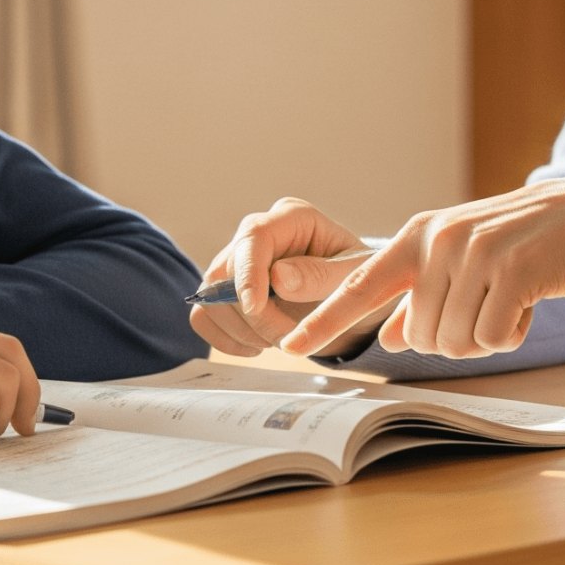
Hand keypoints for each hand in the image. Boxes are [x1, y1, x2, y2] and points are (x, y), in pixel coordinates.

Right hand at [189, 197, 388, 357]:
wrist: (355, 301)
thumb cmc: (361, 280)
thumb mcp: (357, 277)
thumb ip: (322, 275)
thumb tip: (278, 277)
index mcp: (293, 218)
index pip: (254, 237)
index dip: (248, 274)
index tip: (255, 308)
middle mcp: (259, 234)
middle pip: (227, 272)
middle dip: (255, 316)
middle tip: (289, 340)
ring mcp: (236, 262)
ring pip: (209, 298)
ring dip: (242, 331)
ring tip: (281, 341)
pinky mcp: (224, 290)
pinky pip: (203, 317)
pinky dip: (226, 340)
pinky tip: (257, 347)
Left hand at [281, 173, 564, 360]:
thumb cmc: (515, 243)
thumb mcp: (458, 260)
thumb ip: (418, 297)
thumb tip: (388, 337)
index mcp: (417, 237)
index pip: (360, 286)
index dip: (324, 320)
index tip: (289, 346)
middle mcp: (438, 242)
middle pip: (419, 335)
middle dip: (452, 338)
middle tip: (484, 309)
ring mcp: (474, 254)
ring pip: (454, 341)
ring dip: (484, 337)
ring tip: (506, 302)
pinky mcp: (512, 271)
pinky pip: (493, 338)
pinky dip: (511, 335)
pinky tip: (525, 305)